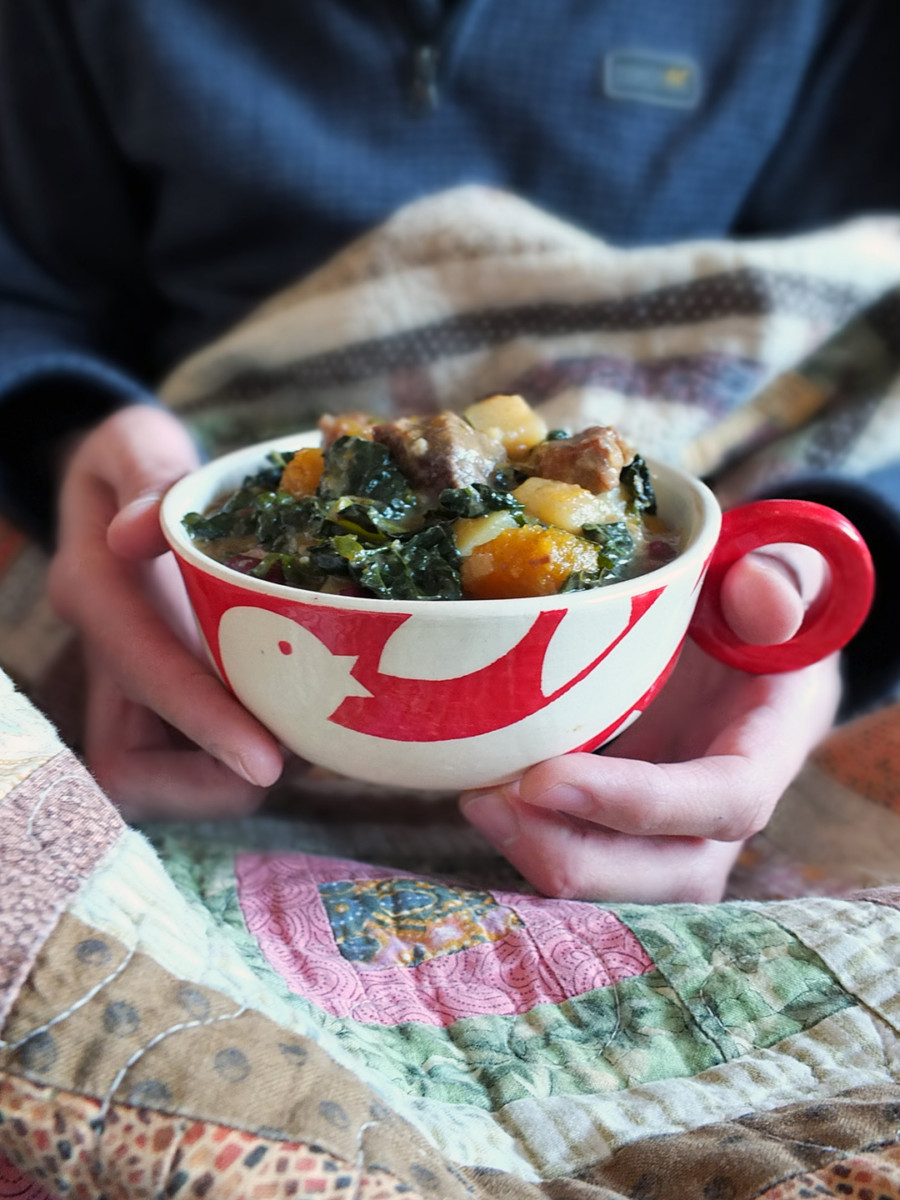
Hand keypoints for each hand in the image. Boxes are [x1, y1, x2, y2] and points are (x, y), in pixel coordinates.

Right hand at [48, 405, 283, 818]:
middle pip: (130, 762)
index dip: (200, 720)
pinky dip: (229, 760)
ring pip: (149, 777)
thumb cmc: (138, 462)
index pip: (139, 669)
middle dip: (211, 777)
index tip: (266, 763)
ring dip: (222, 779)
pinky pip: (177, 761)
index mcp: (94, 586)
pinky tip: (288, 722)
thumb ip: (146, 473)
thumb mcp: (137, 441)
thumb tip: (137, 530)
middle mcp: (102, 651)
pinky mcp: (150, 698)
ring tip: (300, 740)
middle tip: (299, 756)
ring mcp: (123, 682)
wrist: (117, 488)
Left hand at [460, 546, 840, 902]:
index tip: (545, 778)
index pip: (726, 801)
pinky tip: (481, 792)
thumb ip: (784, 576)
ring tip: (477, 800)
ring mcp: (676, 826)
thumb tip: (758, 595)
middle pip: (670, 876)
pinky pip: (584, 851)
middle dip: (575, 856)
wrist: (744, 639)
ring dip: (542, 856)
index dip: (639, 803)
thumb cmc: (761, 602)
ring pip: (621, 882)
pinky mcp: (626, 822)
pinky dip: (532, 837)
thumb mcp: (791, 570)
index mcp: (773, 743)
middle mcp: (727, 808)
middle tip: (488, 802)